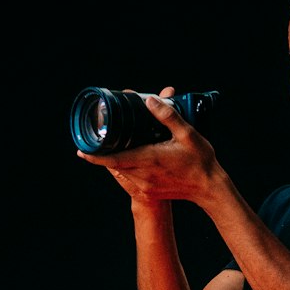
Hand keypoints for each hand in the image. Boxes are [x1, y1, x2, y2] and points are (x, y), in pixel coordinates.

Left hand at [77, 86, 218, 207]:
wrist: (209, 188)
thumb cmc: (200, 161)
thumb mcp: (188, 134)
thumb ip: (167, 116)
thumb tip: (149, 100)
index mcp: (149, 159)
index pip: (114, 159)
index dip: (95, 155)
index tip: (80, 149)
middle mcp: (144, 175)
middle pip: (114, 164)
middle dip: (102, 152)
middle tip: (94, 139)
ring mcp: (146, 185)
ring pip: (122, 170)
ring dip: (114, 159)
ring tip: (109, 145)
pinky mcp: (149, 190)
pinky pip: (131, 177)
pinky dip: (126, 166)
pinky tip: (130, 156)